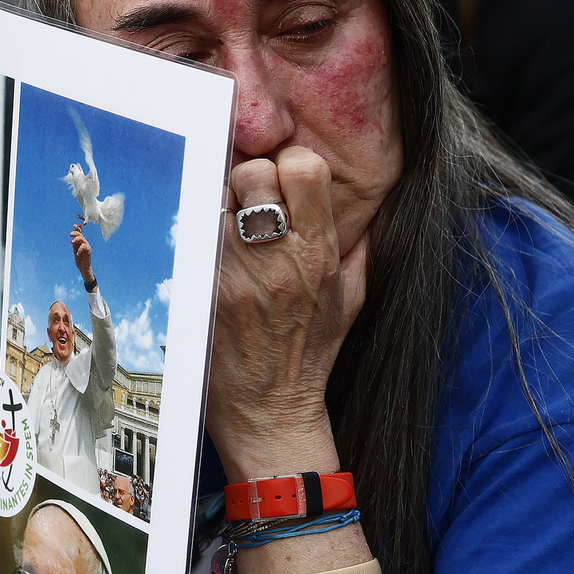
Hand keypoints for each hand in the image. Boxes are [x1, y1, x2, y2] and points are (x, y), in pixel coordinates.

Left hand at [71, 222, 95, 288]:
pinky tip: (77, 253)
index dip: (78, 229)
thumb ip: (75, 243)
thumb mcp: (75, 250)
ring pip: (83, 239)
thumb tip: (73, 236)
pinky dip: (80, 249)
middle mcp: (85, 243)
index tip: (74, 225)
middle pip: (81, 235)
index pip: (80, 234)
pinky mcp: (89, 251)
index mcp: (81, 242)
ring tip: (72, 242)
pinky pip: (85, 246)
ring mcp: (87, 247)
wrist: (83, 268)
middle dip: (76, 233)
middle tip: (70, 234)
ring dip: (77, 239)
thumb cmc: (79, 259)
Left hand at [207, 147, 368, 481]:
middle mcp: (280, 259)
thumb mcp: (354, 298)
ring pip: (218, 198)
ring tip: (226, 222)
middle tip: (247, 197)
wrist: (270, 412)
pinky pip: (194, 235)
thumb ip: (364, 246)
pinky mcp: (204, 290)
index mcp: (319, 253)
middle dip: (249, 175)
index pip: (305, 168)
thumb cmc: (311, 354)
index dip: (290, 161)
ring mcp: (238, 273)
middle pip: (255, 172)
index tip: (283, 178)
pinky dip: (198, 231)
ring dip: (220, 201)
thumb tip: (379, 201)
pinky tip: (206, 247)